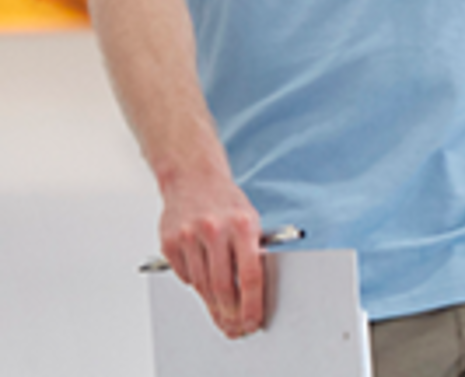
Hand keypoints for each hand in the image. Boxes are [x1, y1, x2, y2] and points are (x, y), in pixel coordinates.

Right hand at [158, 171, 266, 337]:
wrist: (193, 177)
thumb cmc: (226, 201)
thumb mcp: (250, 220)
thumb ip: (252, 251)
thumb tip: (254, 292)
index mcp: (242, 225)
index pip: (250, 275)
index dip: (252, 304)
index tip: (253, 320)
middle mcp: (214, 230)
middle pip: (223, 286)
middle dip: (231, 313)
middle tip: (236, 327)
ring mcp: (189, 236)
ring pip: (202, 285)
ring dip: (213, 306)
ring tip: (222, 317)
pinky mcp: (170, 243)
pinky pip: (185, 276)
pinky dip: (195, 285)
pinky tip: (204, 286)